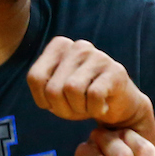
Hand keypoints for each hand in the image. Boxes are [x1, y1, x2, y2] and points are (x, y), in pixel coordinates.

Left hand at [28, 37, 152, 128]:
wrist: (119, 105)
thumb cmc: (83, 99)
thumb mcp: (56, 93)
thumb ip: (43, 87)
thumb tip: (46, 91)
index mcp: (59, 46)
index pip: (35, 77)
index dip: (43, 100)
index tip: (57, 103)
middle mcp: (78, 46)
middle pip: (53, 88)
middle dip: (62, 109)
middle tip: (77, 108)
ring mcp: (98, 56)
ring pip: (72, 90)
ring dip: (79, 109)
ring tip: (89, 106)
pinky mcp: (115, 70)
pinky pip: (94, 96)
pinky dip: (95, 109)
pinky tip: (102, 106)